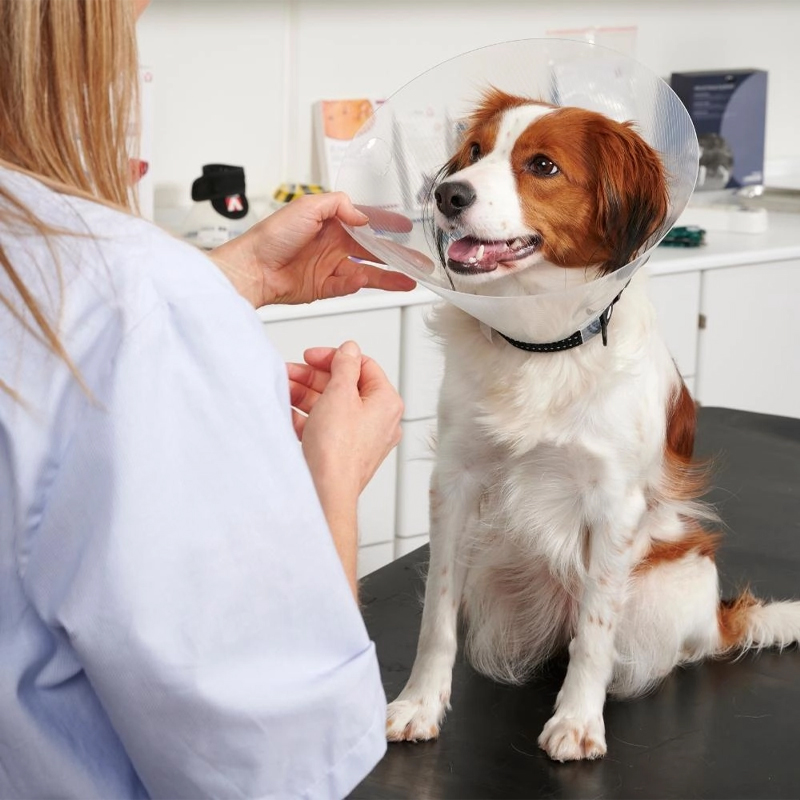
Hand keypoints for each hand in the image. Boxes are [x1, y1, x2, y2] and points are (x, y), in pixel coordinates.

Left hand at [210, 193, 415, 306]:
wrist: (253, 268)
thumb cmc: (271, 236)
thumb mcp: (307, 206)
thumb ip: (339, 205)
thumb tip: (362, 217)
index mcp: (331, 222)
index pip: (366, 223)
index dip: (387, 225)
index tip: (405, 228)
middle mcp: (333, 244)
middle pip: (372, 251)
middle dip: (397, 257)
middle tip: (417, 262)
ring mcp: (330, 267)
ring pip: (367, 271)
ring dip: (388, 276)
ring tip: (408, 281)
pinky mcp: (324, 287)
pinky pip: (348, 286)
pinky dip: (359, 284)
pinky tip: (368, 281)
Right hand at [288, 341, 402, 498]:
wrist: (326, 490)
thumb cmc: (338, 451)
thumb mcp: (340, 394)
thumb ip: (345, 366)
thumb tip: (349, 350)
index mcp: (386, 403)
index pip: (364, 366)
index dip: (336, 357)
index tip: (313, 357)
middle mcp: (379, 421)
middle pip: (345, 385)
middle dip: (314, 378)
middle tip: (292, 373)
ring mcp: (362, 437)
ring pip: (332, 405)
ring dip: (306, 395)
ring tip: (284, 391)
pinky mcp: (344, 451)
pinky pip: (325, 426)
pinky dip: (307, 417)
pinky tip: (288, 414)